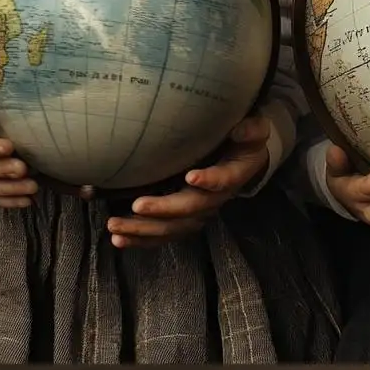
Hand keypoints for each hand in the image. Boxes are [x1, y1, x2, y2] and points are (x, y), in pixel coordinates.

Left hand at [104, 116, 271, 248]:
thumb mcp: (253, 131)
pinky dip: (140, 239)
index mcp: (233, 175)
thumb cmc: (241, 141)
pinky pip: (163, 234)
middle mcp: (216, 199)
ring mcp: (198, 212)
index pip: (224, 181)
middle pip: (192, 209)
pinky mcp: (183, 219)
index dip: (210, 180)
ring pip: (174, 227)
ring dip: (144, 230)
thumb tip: (240, 129)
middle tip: (137, 206)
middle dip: (164, 209)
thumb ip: (251, 129)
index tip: (192, 176)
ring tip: (116, 228)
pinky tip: (118, 239)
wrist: (242, 163)